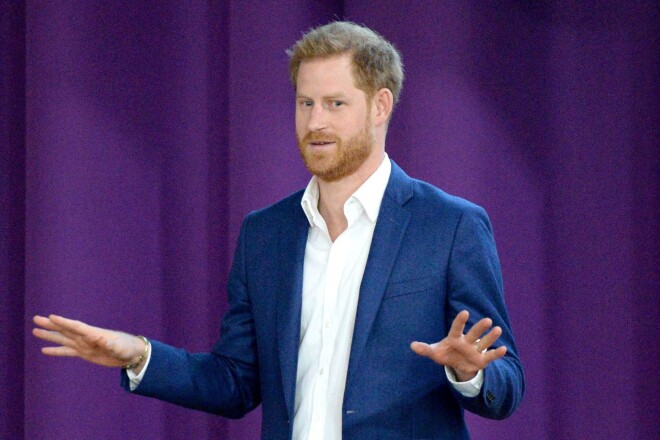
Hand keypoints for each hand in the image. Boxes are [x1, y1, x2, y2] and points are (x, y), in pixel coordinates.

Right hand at [32, 315, 147, 371]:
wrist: (131, 354)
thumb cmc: (127, 348)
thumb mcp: (119, 346)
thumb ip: (109, 343)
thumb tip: (99, 338)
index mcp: (93, 334)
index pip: (76, 327)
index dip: (64, 322)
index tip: (51, 316)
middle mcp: (86, 338)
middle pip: (65, 330)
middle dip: (51, 325)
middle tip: (36, 319)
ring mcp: (83, 345)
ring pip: (62, 339)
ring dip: (49, 335)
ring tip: (35, 330)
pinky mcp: (84, 353)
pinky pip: (66, 351)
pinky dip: (55, 351)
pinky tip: (44, 350)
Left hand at [410, 310, 506, 380]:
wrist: (457, 364)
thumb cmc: (445, 354)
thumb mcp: (434, 353)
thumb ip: (425, 349)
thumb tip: (412, 346)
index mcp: (454, 339)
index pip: (457, 328)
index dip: (460, 321)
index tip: (464, 312)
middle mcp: (467, 342)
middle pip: (473, 334)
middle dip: (480, 328)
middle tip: (488, 320)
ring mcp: (475, 351)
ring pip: (484, 343)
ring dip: (491, 337)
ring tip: (497, 330)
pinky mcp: (482, 360)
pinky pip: (490, 356)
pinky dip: (496, 353)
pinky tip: (503, 349)